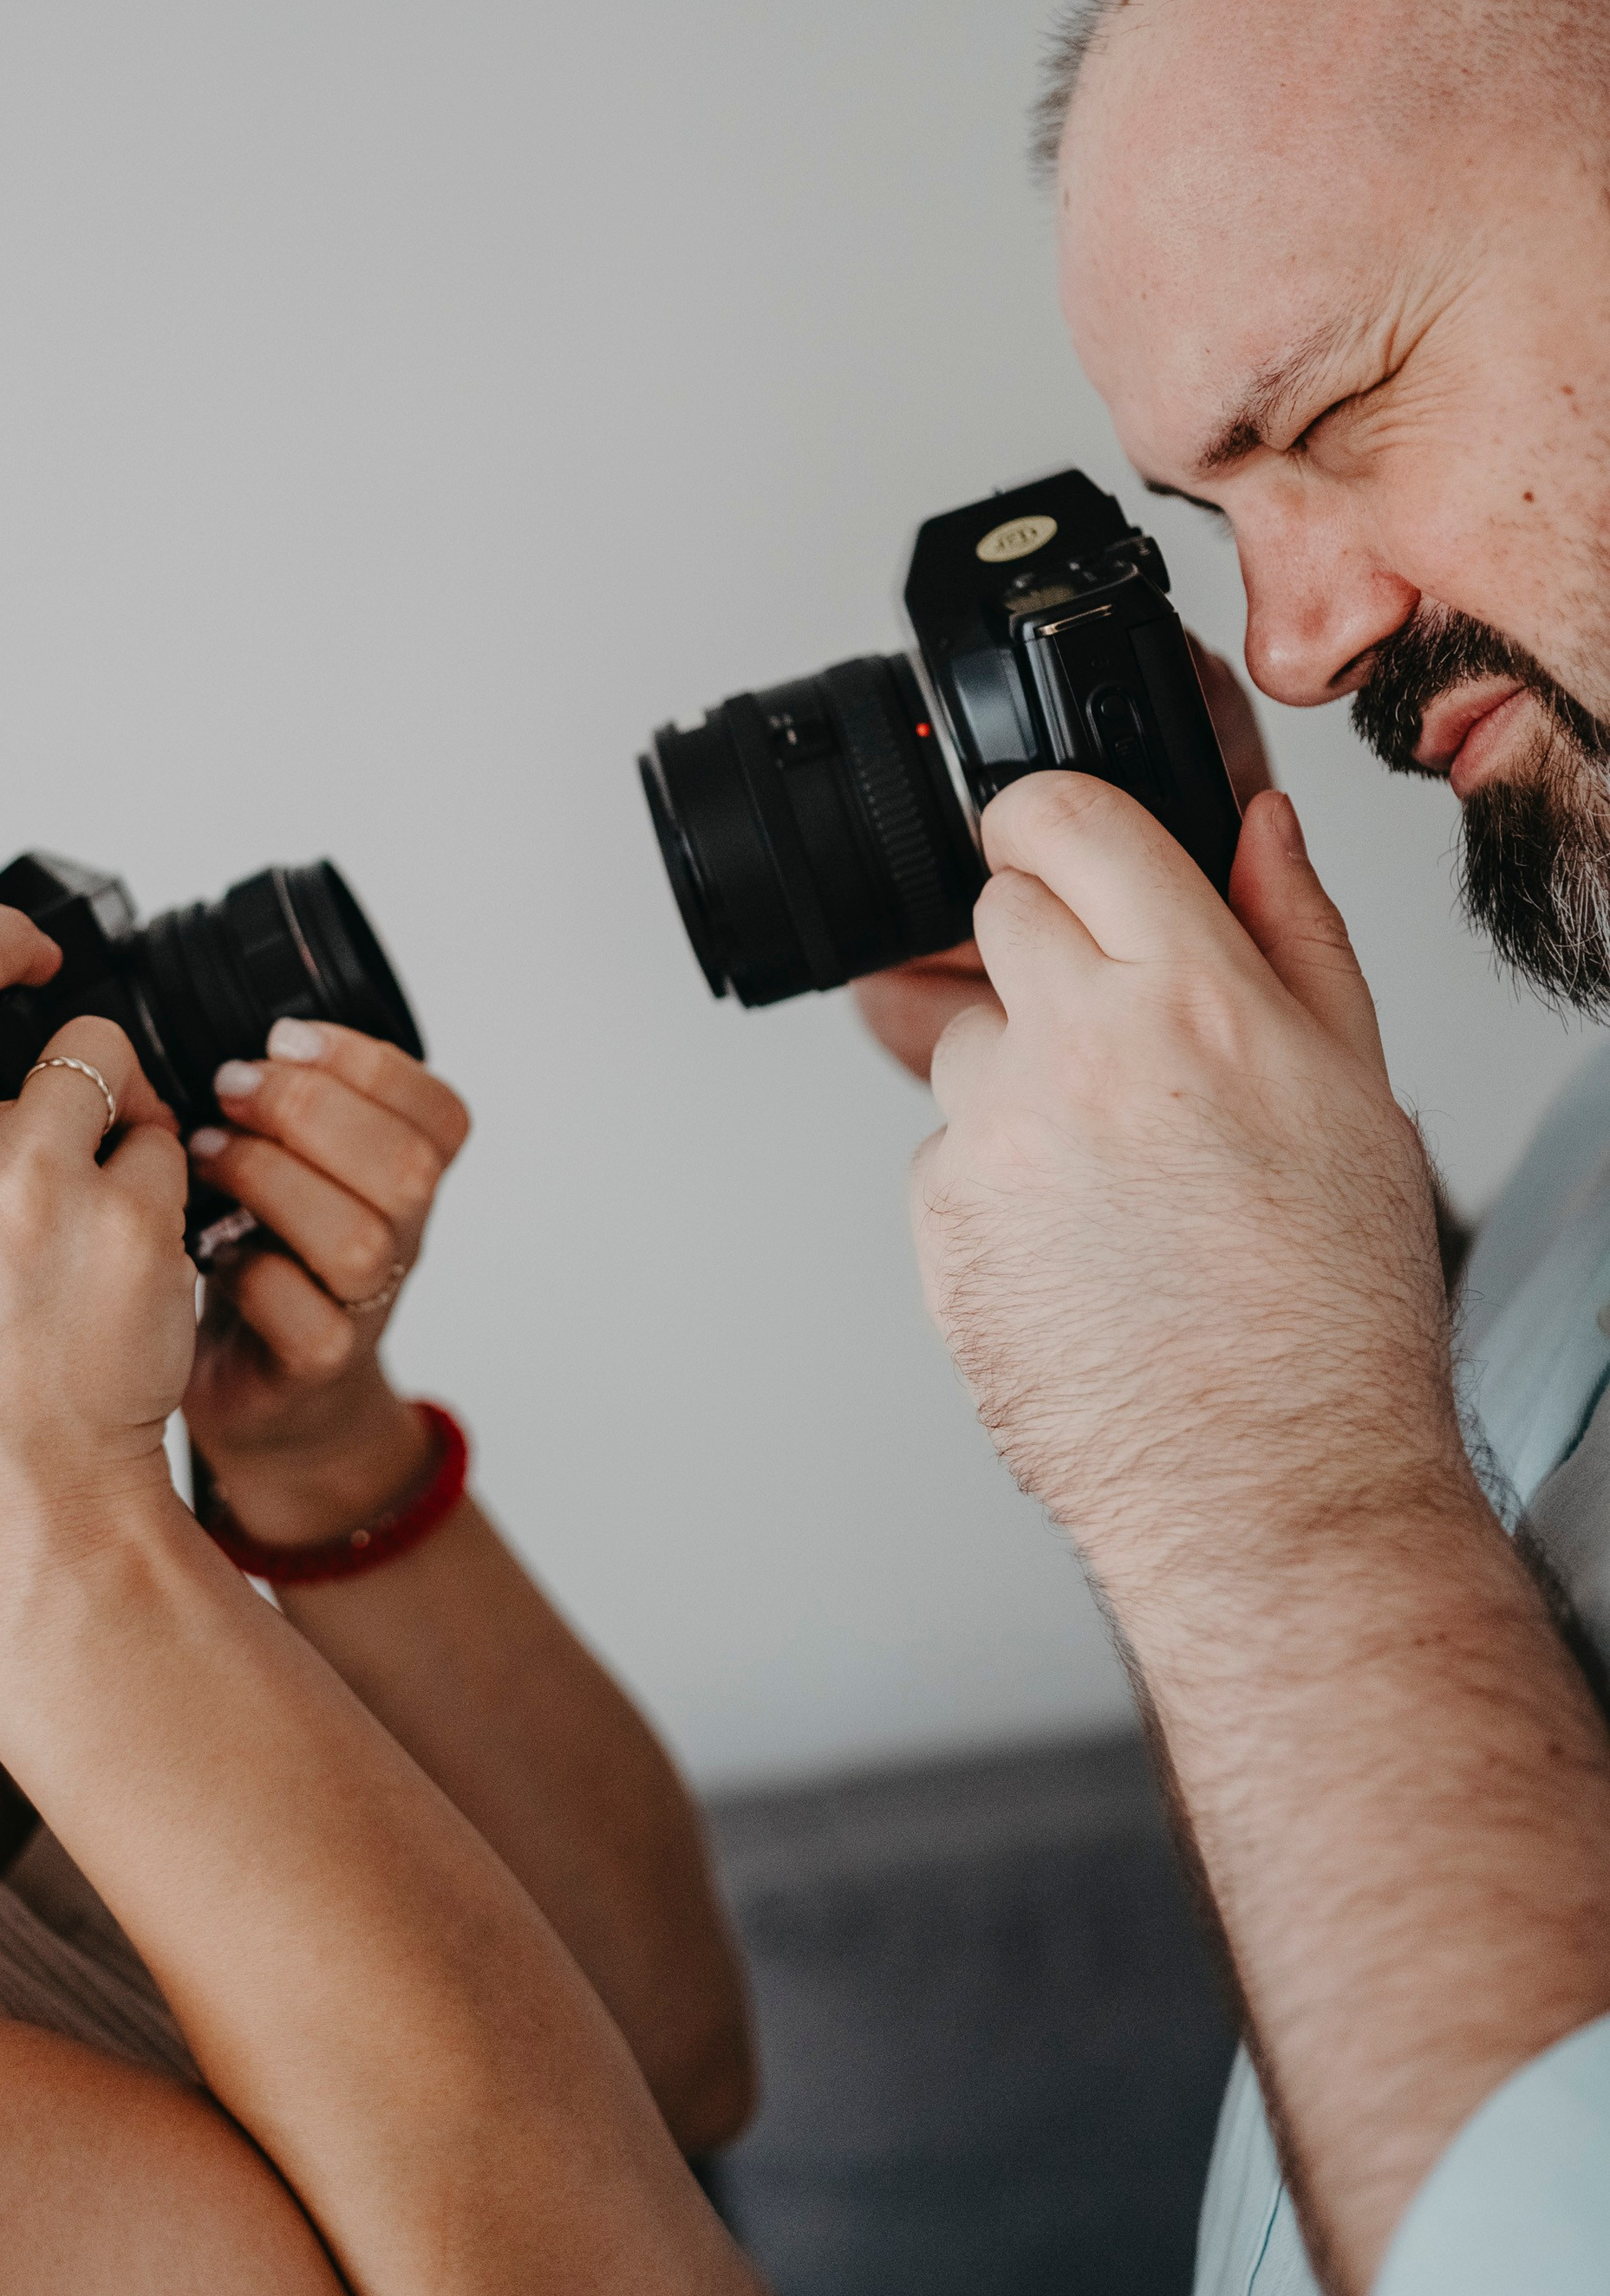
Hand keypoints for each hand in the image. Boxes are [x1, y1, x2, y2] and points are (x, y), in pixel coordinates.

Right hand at [0, 861, 196, 1580]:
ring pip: (94, 1046)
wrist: (23, 1516)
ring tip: (87, 1183)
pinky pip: (159, 1137)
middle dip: (3, 933)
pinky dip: (156, 1175)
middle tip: (37, 955)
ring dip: (106, 1090)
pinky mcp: (128, 1219)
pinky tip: (128, 1247)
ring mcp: (24, 1187)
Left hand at [183, 1022, 470, 1543]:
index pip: (439, 1113)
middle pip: (406, 1166)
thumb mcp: (284, 1170)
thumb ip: (280, 1110)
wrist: (268, 1394)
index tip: (284, 1037)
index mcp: (401, 1180)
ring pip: (361, 1240)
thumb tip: (227, 1039)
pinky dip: (252, 1275)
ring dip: (272, 1182)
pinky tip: (207, 1248)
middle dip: (309, 1109)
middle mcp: (399, 1240)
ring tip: (205, 1156)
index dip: (370, 1064)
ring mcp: (364, 1307)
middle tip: (231, 1091)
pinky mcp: (315, 1364)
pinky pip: (309, 1321)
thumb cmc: (262, 1260)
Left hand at [910, 778, 1456, 1569]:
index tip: (1052, 837)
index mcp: (1193, 998)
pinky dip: (996, 1178)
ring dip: (1023, 1075)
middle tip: (1126, 1041)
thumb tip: (1257, 825)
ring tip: (1119, 1174)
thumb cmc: (1330, 1305)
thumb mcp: (1357, 1089)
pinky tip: (1078, 1241)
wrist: (1267, 1479)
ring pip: (969, 1038)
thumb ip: (1296, 932)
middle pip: (1000, 914)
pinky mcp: (939, 1218)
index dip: (1049, 816)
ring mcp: (993, 1136)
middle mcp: (1077, 1051)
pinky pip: (949, 1150)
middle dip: (1051, 952)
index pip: (1063, 818)